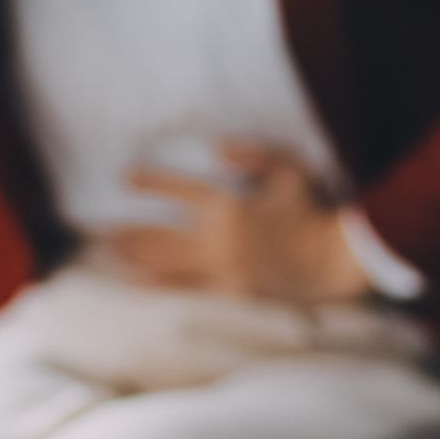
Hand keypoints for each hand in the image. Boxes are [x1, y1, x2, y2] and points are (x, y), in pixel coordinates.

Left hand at [109, 143, 372, 304]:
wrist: (334, 258)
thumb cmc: (314, 210)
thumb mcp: (289, 170)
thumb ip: (253, 155)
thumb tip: (217, 147)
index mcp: (230, 206)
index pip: (180, 191)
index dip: (151, 183)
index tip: (126, 178)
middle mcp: (219, 239)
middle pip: (163, 236)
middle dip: (131, 233)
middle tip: (104, 232)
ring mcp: (224, 268)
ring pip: (169, 265)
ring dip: (139, 259)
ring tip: (115, 254)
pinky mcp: (233, 291)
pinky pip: (190, 289)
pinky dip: (164, 286)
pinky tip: (145, 284)